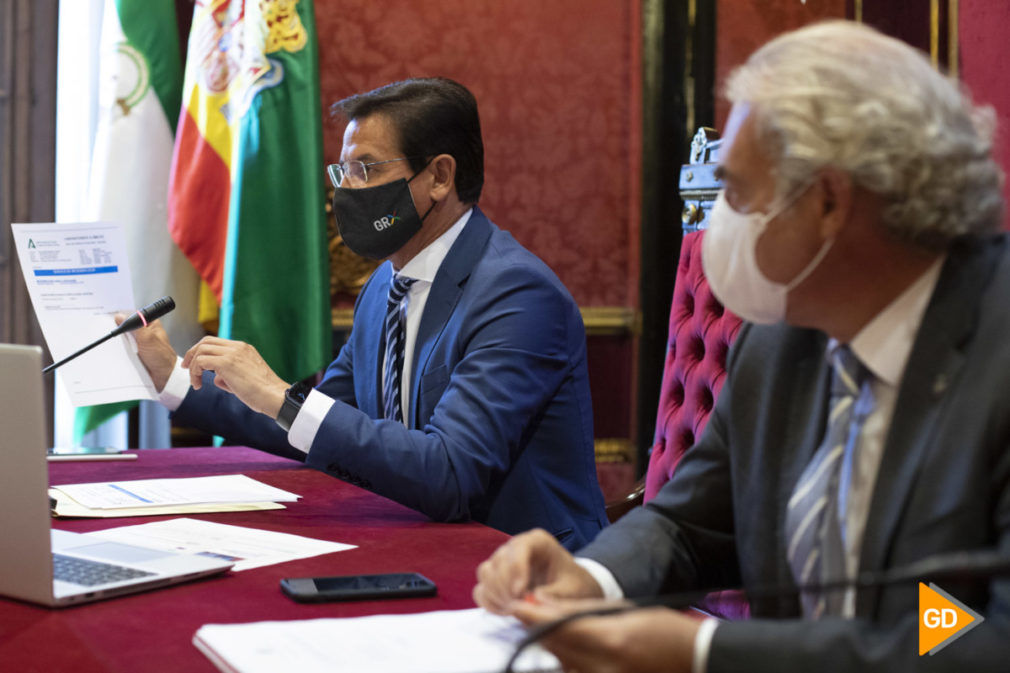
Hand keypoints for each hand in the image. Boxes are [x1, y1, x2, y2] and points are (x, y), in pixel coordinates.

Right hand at [115, 313, 177, 391]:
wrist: (163, 377)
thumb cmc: (162, 357)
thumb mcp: (148, 338)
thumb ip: (135, 326)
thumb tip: (120, 317)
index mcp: (150, 324)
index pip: (133, 315)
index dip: (122, 316)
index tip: (110, 317)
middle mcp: (143, 332)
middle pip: (126, 326)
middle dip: (117, 328)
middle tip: (106, 330)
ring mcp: (138, 343)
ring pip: (123, 338)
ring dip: (116, 341)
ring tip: (108, 341)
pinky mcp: (133, 353)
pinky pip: (122, 348)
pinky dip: (117, 350)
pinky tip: (111, 351)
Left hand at [181, 337, 287, 417]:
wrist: (274, 396)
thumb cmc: (262, 393)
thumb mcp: (245, 379)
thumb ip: (229, 375)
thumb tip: (216, 378)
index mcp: (244, 348)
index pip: (216, 342)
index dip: (202, 352)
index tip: (195, 366)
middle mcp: (238, 347)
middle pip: (206, 341)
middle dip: (192, 354)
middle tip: (186, 368)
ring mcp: (232, 353)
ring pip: (201, 350)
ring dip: (192, 365)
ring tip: (195, 382)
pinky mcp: (226, 363)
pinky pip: (200, 361)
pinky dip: (195, 372)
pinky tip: (198, 385)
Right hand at [473, 529, 603, 614]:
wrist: (571, 589)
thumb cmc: (574, 585)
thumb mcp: (572, 590)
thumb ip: (554, 595)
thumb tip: (531, 600)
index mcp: (538, 541)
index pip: (520, 547)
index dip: (517, 569)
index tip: (521, 593)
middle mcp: (517, 546)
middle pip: (498, 561)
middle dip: (506, 587)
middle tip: (518, 606)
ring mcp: (503, 561)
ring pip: (486, 572)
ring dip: (496, 594)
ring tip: (513, 609)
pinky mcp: (496, 577)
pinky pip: (481, 587)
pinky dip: (488, 601)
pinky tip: (504, 610)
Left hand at [512, 599, 699, 672]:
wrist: (692, 658)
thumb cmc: (661, 629)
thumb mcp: (621, 610)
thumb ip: (579, 610)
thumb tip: (541, 604)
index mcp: (609, 640)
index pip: (557, 627)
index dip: (532, 616)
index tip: (516, 606)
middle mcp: (603, 668)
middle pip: (555, 649)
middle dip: (541, 630)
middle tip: (531, 614)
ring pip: (562, 664)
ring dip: (556, 647)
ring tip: (563, 631)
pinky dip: (570, 662)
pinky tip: (576, 649)